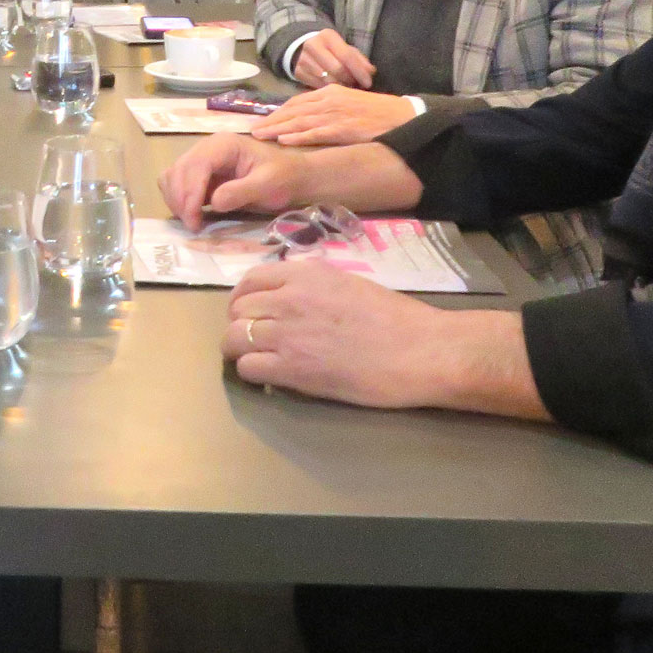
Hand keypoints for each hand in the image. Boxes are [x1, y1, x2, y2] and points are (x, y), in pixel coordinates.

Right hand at [157, 134, 314, 227]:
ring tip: (193, 222)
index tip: (194, 219)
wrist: (291, 177)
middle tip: (193, 226)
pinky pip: (176, 183)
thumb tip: (214, 202)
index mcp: (224, 145)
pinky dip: (177, 199)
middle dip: (181, 200)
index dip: (190, 192)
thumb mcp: (268, 185)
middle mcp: (207, 148)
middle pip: (179, 170)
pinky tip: (191, 214)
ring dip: (176, 200)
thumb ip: (242, 191)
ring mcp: (201, 160)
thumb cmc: (283, 178)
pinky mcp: (199, 175)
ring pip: (172, 176)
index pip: (196, 165)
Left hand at [222, 261, 541, 417]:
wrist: (420, 350)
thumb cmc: (397, 318)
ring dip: (239, 351)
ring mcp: (286, 333)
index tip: (250, 312)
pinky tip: (269, 378)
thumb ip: (314, 285)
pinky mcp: (291, 369)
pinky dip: (252, 374)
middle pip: (236, 310)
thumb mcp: (349, 283)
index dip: (243, 299)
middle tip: (252, 341)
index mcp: (305, 274)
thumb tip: (292, 294)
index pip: (250, 281)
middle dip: (238, 325)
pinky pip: (247, 368)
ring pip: (233, 339)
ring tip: (255, 360)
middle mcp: (288, 298)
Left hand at [252, 86, 418, 146]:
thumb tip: (310, 122)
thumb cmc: (379, 114)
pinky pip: (316, 133)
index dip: (278, 112)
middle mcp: (330, 100)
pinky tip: (283, 142)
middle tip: (252, 130)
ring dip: (277, 128)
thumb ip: (330, 110)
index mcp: (331, 93)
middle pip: (293, 110)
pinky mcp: (344, 128)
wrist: (405, 118)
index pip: (297, 101)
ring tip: (260, 136)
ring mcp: (336, 114)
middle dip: (271, 120)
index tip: (263, 121)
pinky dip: (298, 137)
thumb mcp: (350, 105)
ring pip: (300, 121)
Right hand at [290, 30, 374, 89]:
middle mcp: (313, 45)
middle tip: (356, 85)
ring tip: (346, 87)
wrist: (303, 47)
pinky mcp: (297, 72)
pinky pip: (317, 86)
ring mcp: (303, 59)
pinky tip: (334, 89)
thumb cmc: (331, 49)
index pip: (346, 56)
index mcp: (327, 36)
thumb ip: (359, 59)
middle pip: (336, 69)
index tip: (368, 83)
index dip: (359, 71)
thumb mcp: (345, 48)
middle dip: (350, 80)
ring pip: (327, 80)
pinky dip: (328, 90)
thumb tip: (370, 71)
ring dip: (340, 87)